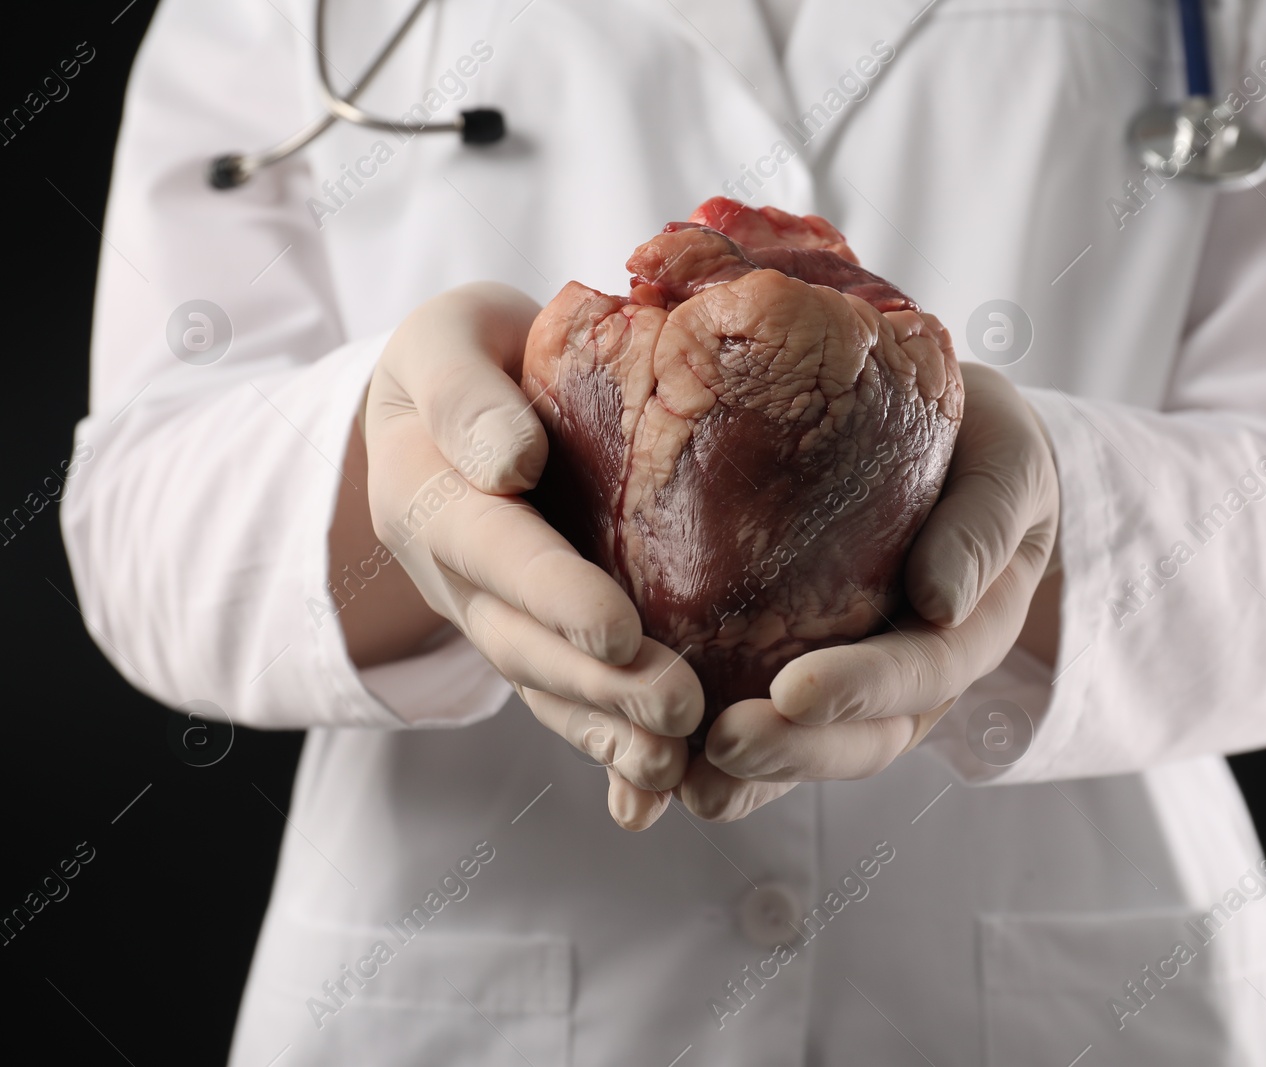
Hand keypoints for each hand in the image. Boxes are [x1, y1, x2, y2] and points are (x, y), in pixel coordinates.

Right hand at [361, 282, 703, 829]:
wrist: (457, 399)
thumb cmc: (465, 356)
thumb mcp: (444, 340)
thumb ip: (467, 396)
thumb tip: (514, 463)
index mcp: (428, 492)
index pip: (493, 546)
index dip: (551, 592)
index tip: (617, 629)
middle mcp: (458, 573)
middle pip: (521, 639)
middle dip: (597, 683)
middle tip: (678, 709)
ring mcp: (495, 614)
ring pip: (546, 684)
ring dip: (608, 728)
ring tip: (676, 762)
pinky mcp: (541, 635)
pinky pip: (567, 697)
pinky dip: (607, 745)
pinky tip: (660, 786)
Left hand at [676, 363, 1059, 819]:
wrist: (946, 440)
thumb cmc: (980, 443)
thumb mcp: (1008, 464)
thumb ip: (986, 523)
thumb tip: (941, 599)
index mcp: (968, 631)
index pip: (922, 673)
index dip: (861, 689)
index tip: (793, 691)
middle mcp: (912, 677)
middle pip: (861, 738)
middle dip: (792, 750)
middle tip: (721, 744)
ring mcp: (855, 681)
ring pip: (807, 748)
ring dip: (750, 774)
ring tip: (684, 783)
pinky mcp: (794, 666)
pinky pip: (760, 722)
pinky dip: (709, 752)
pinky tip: (654, 771)